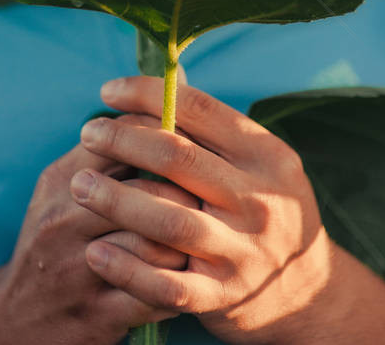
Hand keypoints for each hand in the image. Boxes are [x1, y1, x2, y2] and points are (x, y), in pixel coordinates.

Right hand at [0, 114, 195, 344]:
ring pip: (155, 244)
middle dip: (187, 190)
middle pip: (145, 191)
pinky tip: (191, 274)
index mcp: (61, 181)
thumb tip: (175, 87)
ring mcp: (78, 272)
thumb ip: (116, 143)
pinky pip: (155, 294)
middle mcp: (64, 222)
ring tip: (204, 233)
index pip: (121, 140)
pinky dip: (180, 283)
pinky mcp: (97, 316)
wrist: (14, 320)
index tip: (193, 144)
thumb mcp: (67, 185)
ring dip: (188, 239)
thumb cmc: (56, 238)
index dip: (166, 137)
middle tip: (210, 192)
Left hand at [69, 77, 334, 344]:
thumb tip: (152, 86)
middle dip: (123, 141)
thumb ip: (211, 132)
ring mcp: (243, 251)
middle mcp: (259, 199)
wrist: (306, 289)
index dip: (147, 94)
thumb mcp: (257, 162)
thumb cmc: (263, 207)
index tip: (108, 91)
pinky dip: (128, 269)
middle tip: (87, 133)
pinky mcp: (224, 296)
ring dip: (116, 200)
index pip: (200, 110)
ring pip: (170, 220)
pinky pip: (167, 285)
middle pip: (178, 158)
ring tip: (78, 185)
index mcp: (266, 154)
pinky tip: (96, 253)